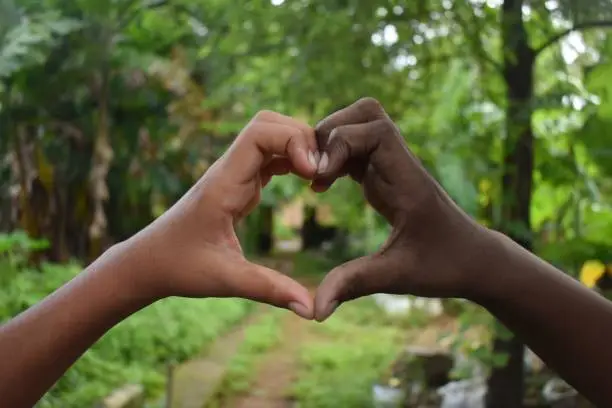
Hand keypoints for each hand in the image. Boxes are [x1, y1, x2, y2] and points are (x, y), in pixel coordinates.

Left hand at [120, 110, 318, 318]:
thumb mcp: (226, 280)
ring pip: (271, 135)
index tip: (313, 173)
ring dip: (299, 147)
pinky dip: (293, 160)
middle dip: (302, 137)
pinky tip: (307, 182)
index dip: (293, 141)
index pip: (260, 133)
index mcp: (224, 184)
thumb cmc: (180, 267)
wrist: (148, 262)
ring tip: (320, 178)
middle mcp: (229, 170)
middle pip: (269, 124)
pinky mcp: (238, 183)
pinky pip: (270, 156)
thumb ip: (270, 290)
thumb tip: (311, 309)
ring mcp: (233, 174)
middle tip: (322, 173)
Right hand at [312, 98, 490, 320]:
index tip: (319, 178)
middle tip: (312, 169)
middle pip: (365, 113)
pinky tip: (322, 185)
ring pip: (359, 126)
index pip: (376, 130)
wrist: (475, 259)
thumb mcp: (397, 276)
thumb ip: (354, 284)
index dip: (341, 143)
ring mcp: (393, 166)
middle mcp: (400, 164)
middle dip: (331, 131)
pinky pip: (356, 148)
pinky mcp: (386, 175)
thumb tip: (314, 310)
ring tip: (315, 178)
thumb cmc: (445, 265)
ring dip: (331, 142)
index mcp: (407, 179)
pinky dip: (335, 157)